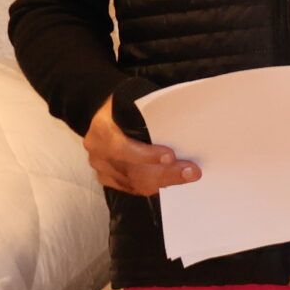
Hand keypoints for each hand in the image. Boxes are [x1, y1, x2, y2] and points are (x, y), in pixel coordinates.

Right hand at [84, 97, 198, 196]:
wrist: (108, 116)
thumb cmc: (126, 107)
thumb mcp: (134, 101)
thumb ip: (151, 112)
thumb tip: (182, 117)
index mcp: (102, 128)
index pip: (122, 147)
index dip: (146, 155)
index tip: (170, 156)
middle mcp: (98, 150)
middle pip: (131, 170)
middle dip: (164, 173)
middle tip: (192, 172)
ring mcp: (100, 166)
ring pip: (134, 182)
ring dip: (162, 181)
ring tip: (186, 176)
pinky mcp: (105, 177)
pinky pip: (131, 187)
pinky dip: (152, 186)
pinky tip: (169, 182)